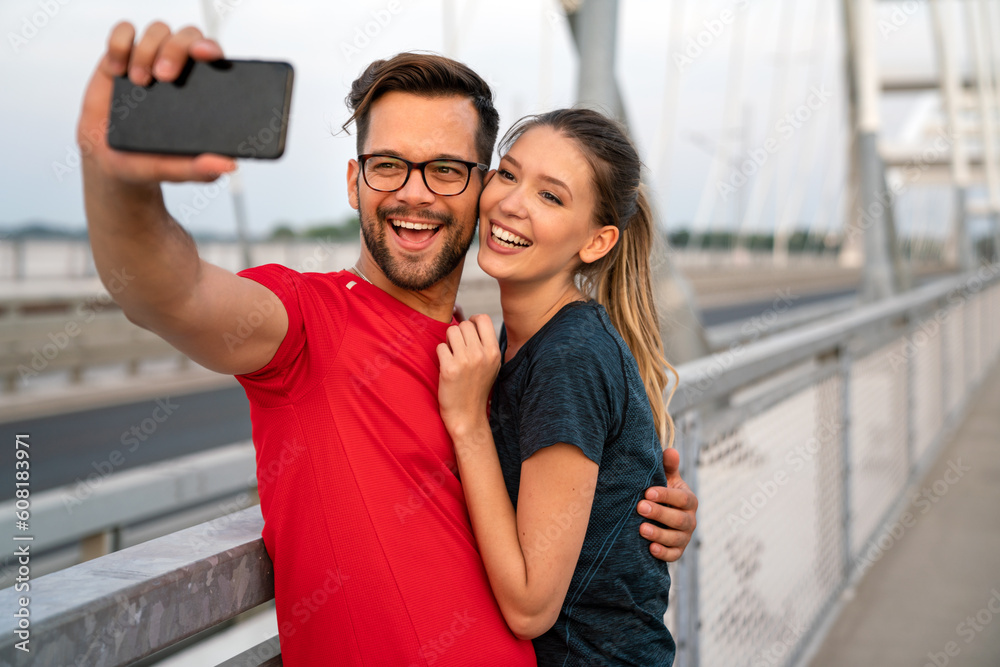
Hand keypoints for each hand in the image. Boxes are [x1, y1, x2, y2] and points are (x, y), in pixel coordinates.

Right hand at [78, 21, 236, 183]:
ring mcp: (150, 61)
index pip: (214, 58)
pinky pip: (122, 32)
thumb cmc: (149, 161)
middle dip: (177, 49)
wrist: (110, 161)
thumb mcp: (174, 170)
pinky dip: (119, 42)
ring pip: (158, 31)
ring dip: (148, 50)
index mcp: (202, 92)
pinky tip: (117, 69)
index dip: (212, 48)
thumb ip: (199, 169)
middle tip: (164, 77)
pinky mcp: (120, 59)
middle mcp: (180, 70)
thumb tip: (228, 166)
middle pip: (187, 36)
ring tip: (139, 81)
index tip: (206, 55)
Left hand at [436, 314, 499, 437]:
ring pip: (451, 331)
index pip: (482, 318)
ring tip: (452, 357)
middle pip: (464, 324)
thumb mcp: (489, 363)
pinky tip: (446, 366)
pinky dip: (441, 354)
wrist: (467, 415)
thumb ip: (481, 340)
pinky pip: (440, 346)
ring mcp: (466, 361)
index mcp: (494, 352)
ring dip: (448, 342)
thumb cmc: (476, 386)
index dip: (472, 321)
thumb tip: (461, 311)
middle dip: (458, 334)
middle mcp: (482, 354)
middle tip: (458, 350)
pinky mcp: (450, 369)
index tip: (468, 334)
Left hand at [637, 447, 697, 561]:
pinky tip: (651, 549)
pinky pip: (674, 555)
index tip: (648, 492)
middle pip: (679, 519)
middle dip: (660, 514)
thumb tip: (670, 451)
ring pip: (676, 538)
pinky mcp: (677, 551)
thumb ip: (668, 466)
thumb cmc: (661, 492)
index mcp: (689, 500)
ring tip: (641, 529)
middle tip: (640, 507)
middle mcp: (690, 519)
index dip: (666, 495)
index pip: (682, 498)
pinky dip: (664, 553)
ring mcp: (684, 537)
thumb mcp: (665, 478)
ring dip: (659, 534)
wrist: (658, 515)